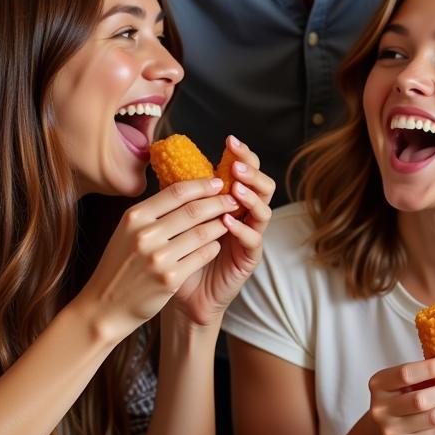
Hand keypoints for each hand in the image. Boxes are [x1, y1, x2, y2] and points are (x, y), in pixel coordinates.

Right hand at [76, 177, 232, 343]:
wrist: (105, 305)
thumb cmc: (121, 265)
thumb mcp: (128, 231)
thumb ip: (153, 212)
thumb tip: (187, 188)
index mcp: (135, 217)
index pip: (176, 192)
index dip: (202, 185)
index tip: (217, 181)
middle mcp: (145, 235)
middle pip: (193, 210)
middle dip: (219, 202)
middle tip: (233, 199)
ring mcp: (158, 258)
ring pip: (202, 233)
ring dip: (220, 225)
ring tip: (230, 220)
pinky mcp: (170, 279)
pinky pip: (203, 255)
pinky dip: (213, 247)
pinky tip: (217, 244)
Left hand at [170, 137, 275, 325]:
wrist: (180, 293)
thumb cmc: (179, 253)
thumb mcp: (178, 219)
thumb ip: (182, 195)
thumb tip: (170, 160)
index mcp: (232, 200)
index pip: (245, 171)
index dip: (242, 155)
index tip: (230, 141)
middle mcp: (246, 215)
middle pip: (264, 186)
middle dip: (252, 172)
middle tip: (236, 165)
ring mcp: (250, 236)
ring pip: (264, 210)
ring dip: (250, 197)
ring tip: (235, 189)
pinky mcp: (249, 258)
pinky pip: (253, 240)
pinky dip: (242, 229)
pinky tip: (228, 221)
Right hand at [365, 358, 434, 434]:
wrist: (381, 433)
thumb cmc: (399, 399)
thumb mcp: (408, 383)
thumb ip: (434, 373)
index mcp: (379, 384)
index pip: (405, 374)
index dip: (430, 368)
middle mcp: (380, 408)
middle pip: (420, 400)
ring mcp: (391, 430)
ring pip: (430, 419)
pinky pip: (434, 432)